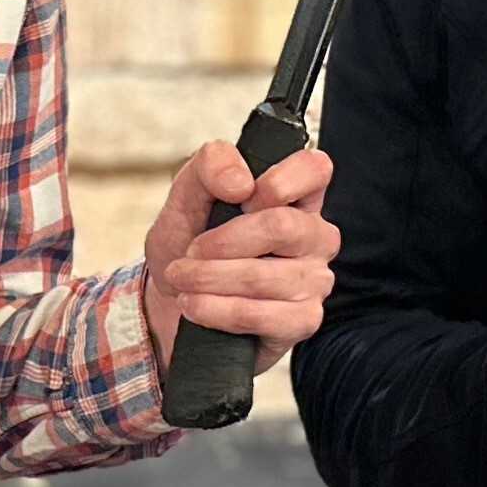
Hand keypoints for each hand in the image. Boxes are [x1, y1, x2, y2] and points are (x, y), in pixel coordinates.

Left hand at [142, 142, 338, 372]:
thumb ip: (210, 165)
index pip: (315, 169)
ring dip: (208, 278)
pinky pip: (261, 315)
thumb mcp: (186, 194)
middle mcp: (315, 236)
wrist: (171, 300)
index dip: (274, 182)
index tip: (235, 199)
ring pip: (264, 276)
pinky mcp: (302, 321)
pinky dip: (216, 310)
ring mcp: (315, 280)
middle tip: (190, 252)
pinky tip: (196, 306)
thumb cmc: (188, 243)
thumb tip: (240, 182)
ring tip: (183, 280)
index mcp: (298, 196)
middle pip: (283, 226)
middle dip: (222, 241)